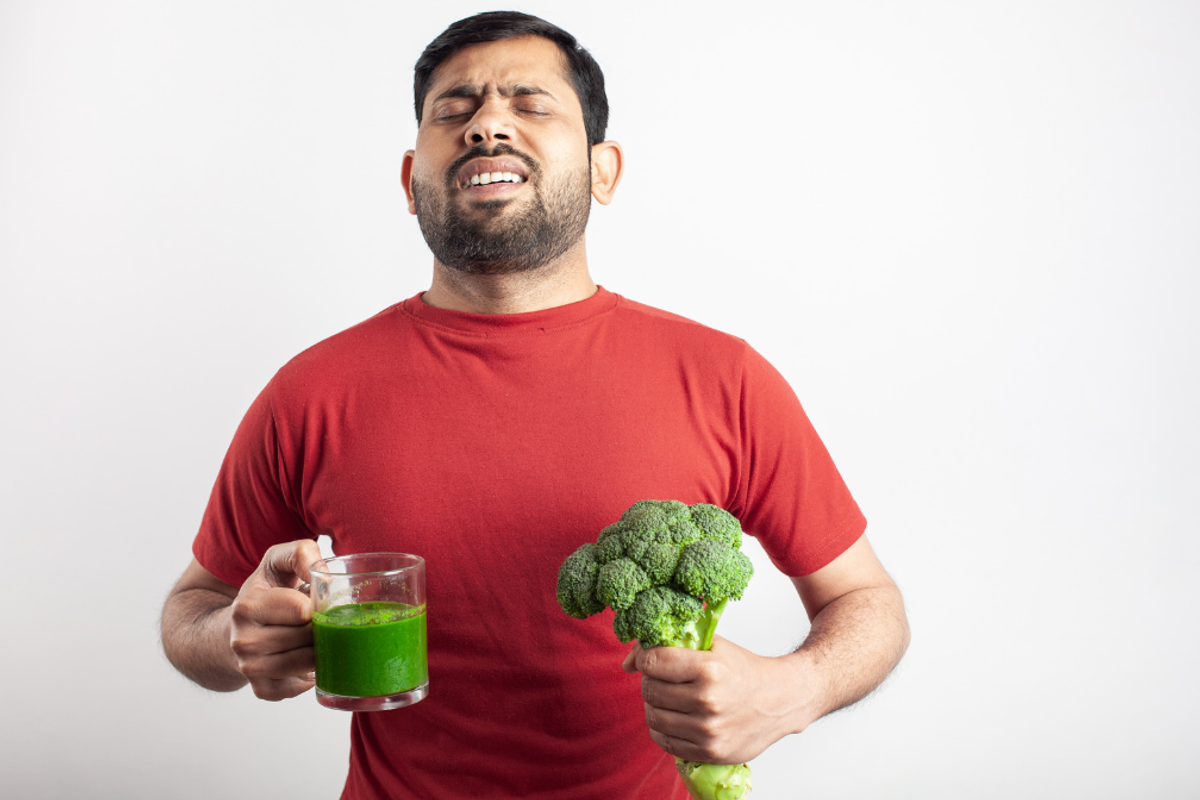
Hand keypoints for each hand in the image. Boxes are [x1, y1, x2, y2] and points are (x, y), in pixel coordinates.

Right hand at [229, 539, 321, 700]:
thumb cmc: (264, 592)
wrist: (233, 628)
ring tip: (314, 636)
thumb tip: (321, 574)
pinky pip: (298, 687)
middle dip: (321, 627)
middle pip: (307, 638)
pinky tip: (305, 659)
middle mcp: (243, 640)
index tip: (314, 600)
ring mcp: (250, 668)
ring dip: (319, 650)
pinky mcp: (261, 689)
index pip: (302, 611)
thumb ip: (300, 553)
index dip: (317, 604)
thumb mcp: (276, 561)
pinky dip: (308, 675)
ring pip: (306, 663)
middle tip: (317, 619)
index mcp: (247, 607)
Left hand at [622, 636, 795, 763]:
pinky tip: (676, 716)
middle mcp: (708, 701)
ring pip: (653, 716)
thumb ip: (670, 645)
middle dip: (650, 680)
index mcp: (709, 669)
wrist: (781, 699)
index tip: (651, 658)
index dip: (645, 657)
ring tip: (670, 697)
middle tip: (664, 677)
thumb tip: (628, 662)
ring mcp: (708, 730)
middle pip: (649, 689)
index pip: (653, 661)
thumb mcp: (712, 645)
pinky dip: (662, 728)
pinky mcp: (709, 752)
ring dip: (655, 705)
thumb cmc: (744, 669)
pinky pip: (664, 742)